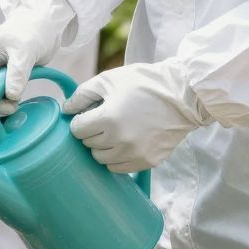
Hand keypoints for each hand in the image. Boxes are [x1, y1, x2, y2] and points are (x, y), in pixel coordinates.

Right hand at [0, 0, 76, 112]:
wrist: (41, 23)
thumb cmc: (31, 31)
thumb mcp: (26, 50)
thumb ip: (18, 73)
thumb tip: (11, 96)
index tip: (10, 108)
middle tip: (18, 106)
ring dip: (4, 105)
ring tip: (20, 100)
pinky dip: (8, 102)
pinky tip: (19, 99)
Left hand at [66, 61, 206, 172]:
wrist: (183, 96)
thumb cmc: (144, 84)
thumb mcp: (109, 80)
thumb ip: (82, 94)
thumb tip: (65, 109)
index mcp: (108, 118)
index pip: (77, 130)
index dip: (80, 120)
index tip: (90, 114)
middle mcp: (119, 141)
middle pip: (88, 145)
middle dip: (92, 132)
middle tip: (105, 120)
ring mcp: (134, 154)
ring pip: (101, 159)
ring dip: (103, 147)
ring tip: (115, 131)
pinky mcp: (147, 162)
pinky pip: (119, 168)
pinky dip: (118, 158)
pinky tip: (126, 142)